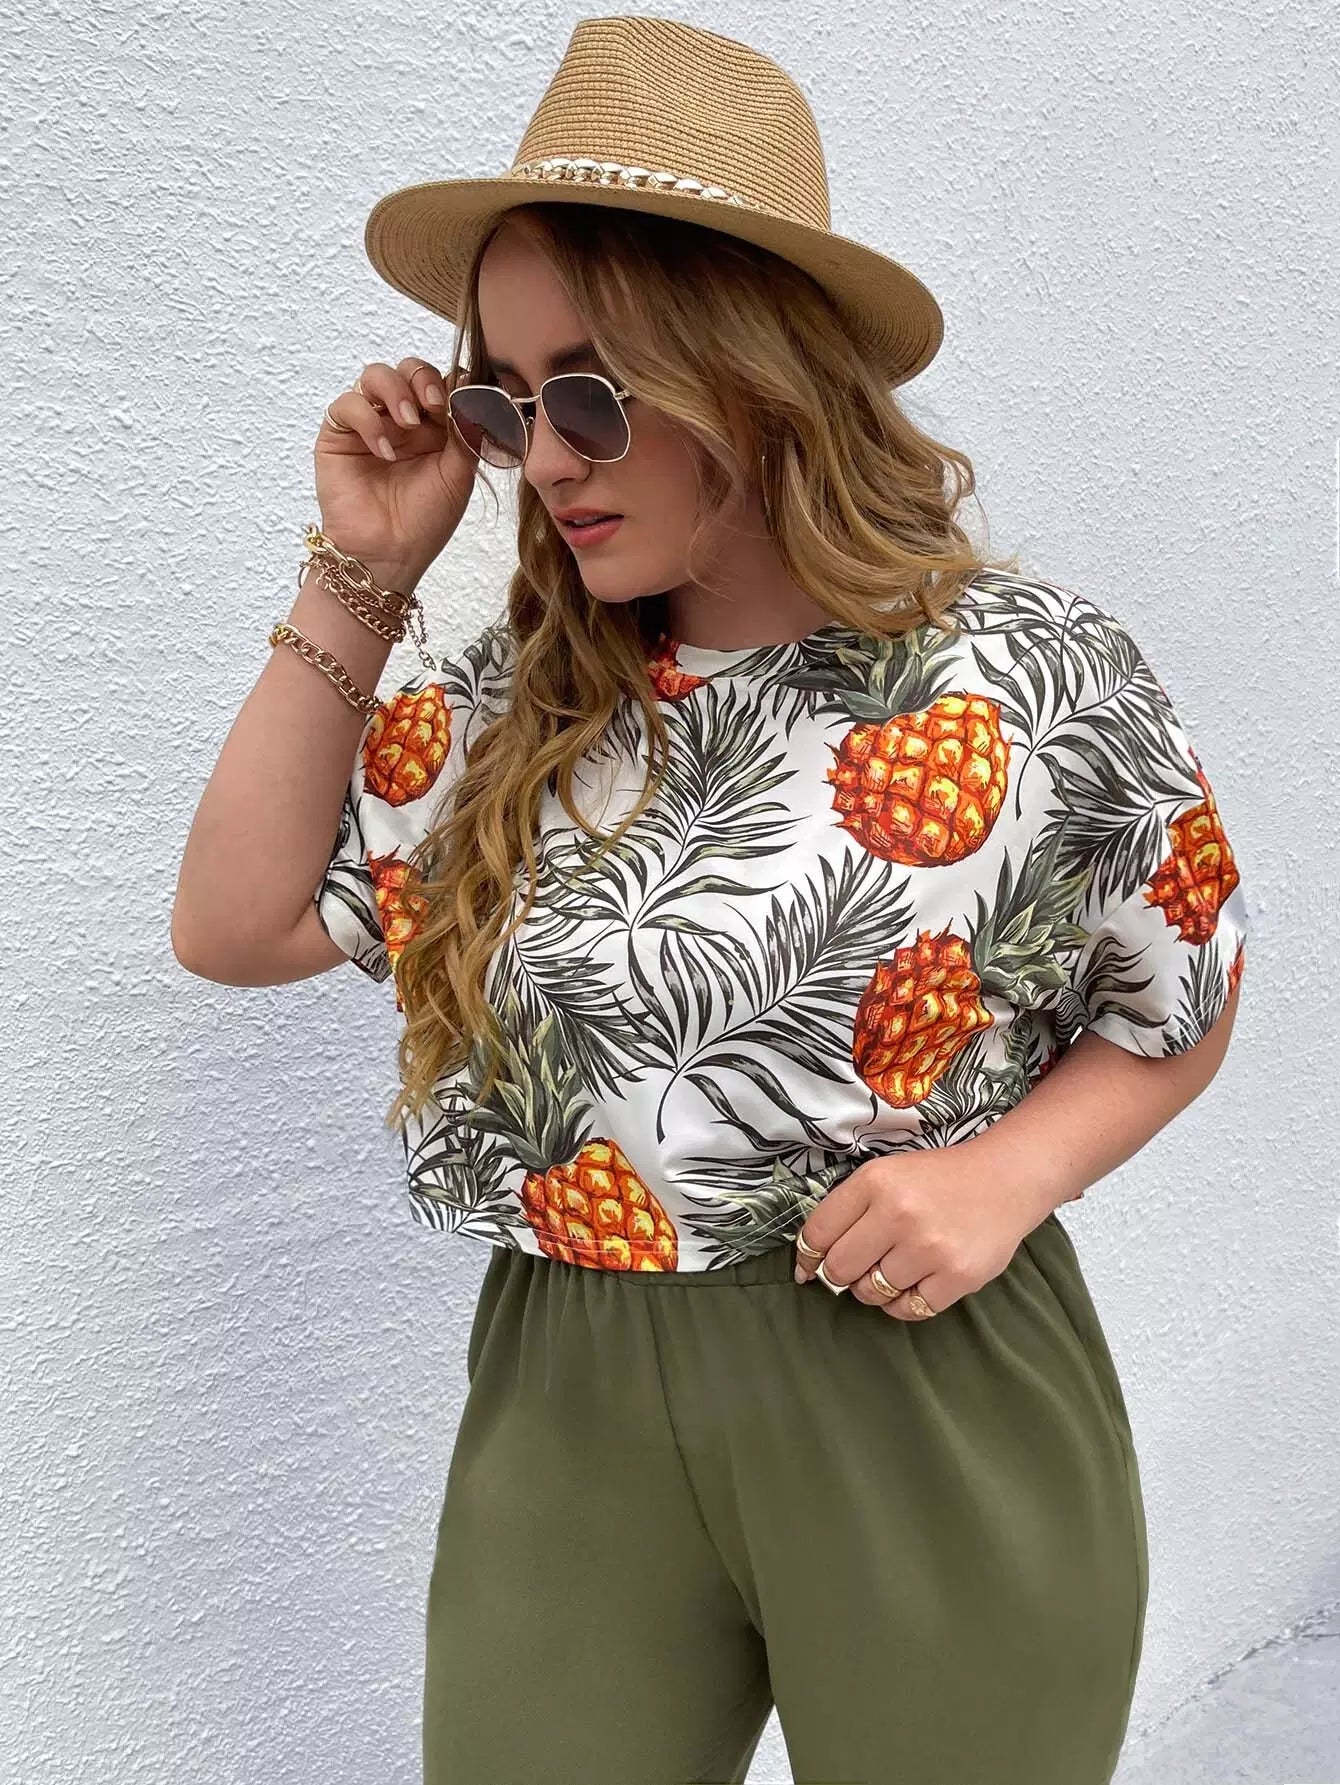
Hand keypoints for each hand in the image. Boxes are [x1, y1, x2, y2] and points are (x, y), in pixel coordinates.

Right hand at [314, 355, 477, 585]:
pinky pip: (348, 404)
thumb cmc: (424, 521)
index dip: (450, 383)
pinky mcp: (338, 434)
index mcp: (433, 426)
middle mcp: (400, 419)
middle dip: (423, 378)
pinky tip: (385, 452)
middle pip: (408, 369)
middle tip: (433, 403)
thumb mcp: (459, 474)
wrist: (389, 554)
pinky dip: (368, 421)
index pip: (440, 382)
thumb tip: (472, 391)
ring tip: (409, 425)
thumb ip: (466, 431)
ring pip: (375, 374)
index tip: (461, 402)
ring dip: (396, 390)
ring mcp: (369, 423)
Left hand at [792, 1146, 1043, 1320]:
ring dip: (876, 1287)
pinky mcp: (958, 1276)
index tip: (807, 1269)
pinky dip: (904, 1302)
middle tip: (859, 1267)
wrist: (1004, 1179)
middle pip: (840, 1269)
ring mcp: (929, 1248)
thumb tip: (811, 1259)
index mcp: (875, 1182)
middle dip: (842, 1274)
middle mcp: (899, 1213)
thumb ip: (848, 1209)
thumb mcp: (886, 1174)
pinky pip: (908, 1309)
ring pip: (872, 1293)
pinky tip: (916, 1281)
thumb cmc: (937, 1180)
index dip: (807, 1256)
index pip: (818, 1233)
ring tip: (895, 1267)